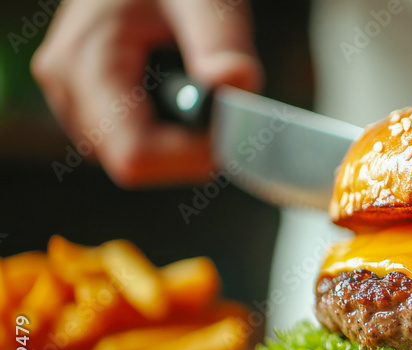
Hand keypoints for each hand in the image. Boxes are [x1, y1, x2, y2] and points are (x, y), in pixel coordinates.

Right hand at [32, 0, 261, 186]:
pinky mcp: (89, 106)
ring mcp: (72, 100)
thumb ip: (221, 42)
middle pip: (135, 163)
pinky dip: (169, 131)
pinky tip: (180, 91)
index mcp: (83, 62)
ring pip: (136, 158)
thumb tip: (237, 81)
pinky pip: (134, 143)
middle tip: (219, 100)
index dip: (190, 156)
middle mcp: (66, 89)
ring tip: (196, 86)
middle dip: (188, 147)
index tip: (229, 130)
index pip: (134, 154)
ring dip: (180, 139)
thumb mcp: (204, 1)